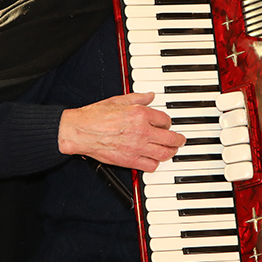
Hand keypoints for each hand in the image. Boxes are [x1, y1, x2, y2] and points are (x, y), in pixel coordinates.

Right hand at [58, 91, 184, 171]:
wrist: (81, 131)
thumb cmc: (95, 116)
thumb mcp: (119, 100)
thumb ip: (138, 98)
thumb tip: (150, 96)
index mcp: (140, 114)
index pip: (165, 119)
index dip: (167, 122)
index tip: (166, 124)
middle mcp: (142, 131)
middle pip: (170, 138)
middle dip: (178, 139)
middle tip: (180, 140)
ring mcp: (137, 147)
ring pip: (164, 153)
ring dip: (171, 152)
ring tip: (172, 150)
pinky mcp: (130, 160)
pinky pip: (151, 166)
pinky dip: (156, 164)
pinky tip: (155, 160)